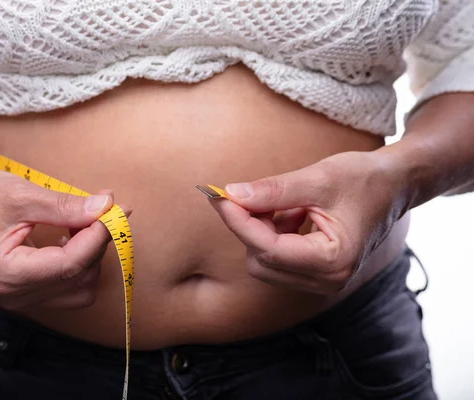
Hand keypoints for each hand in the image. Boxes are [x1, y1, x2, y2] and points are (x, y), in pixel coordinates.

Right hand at [0, 158, 129, 309]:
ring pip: (81, 287)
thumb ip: (66, 205)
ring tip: (82, 222)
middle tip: (101, 208)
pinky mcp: (28, 292)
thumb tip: (108, 207)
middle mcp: (14, 295)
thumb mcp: (21, 194)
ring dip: (91, 254)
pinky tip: (72, 236)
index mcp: (7, 273)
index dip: (99, 235)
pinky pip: (69, 287)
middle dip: (97, 242)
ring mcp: (21, 298)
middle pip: (80, 277)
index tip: (114, 208)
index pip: (71, 264)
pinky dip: (80, 262)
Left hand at [208, 151, 405, 294]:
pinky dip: (273, 235)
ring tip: (284, 203)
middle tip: (251, 194)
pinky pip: (276, 261)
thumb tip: (231, 195)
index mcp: (333, 260)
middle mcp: (327, 280)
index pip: (267, 247)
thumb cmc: (363, 179)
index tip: (219, 196)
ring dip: (261, 230)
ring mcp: (322, 281)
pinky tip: (291, 213)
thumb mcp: (318, 179)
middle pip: (260, 260)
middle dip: (249, 226)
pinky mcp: (316, 275)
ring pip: (264, 262)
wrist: (394, 187)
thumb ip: (272, 191)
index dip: (238, 220)